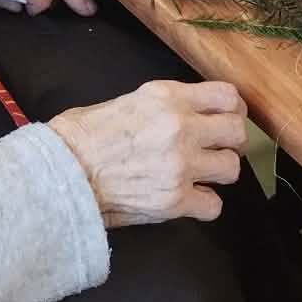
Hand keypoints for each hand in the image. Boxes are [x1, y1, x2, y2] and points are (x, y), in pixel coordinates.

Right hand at [47, 79, 249, 227]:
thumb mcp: (128, 100)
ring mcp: (181, 166)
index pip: (227, 96)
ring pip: (231, 168)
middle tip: (216, 148)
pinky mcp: (175, 200)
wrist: (64, 172)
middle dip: (230, 141)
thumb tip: (188, 111)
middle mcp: (180, 128)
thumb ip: (166, 105)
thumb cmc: (85, 135)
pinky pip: (214, 206)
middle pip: (237, 131)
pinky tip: (189, 199)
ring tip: (201, 174)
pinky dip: (204, 205)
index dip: (232, 109)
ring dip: (219, 172)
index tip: (226, 117)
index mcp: (168, 97)